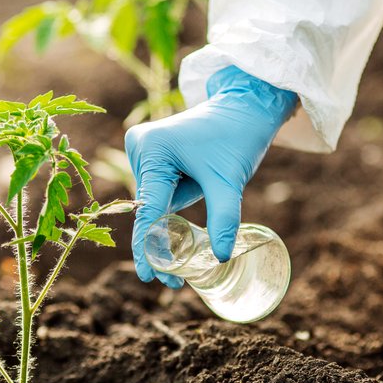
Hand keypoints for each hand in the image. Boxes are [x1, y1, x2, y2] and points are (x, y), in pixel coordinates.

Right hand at [124, 65, 297, 286]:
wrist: (242, 106)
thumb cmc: (236, 138)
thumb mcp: (229, 182)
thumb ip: (223, 219)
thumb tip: (219, 257)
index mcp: (153, 150)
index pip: (148, 209)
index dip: (147, 246)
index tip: (146, 276)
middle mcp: (139, 146)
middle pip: (150, 207)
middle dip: (165, 235)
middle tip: (178, 276)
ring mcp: (141, 147)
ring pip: (155, 200)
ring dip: (173, 214)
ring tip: (202, 192)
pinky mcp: (150, 150)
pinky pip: (158, 189)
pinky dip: (172, 201)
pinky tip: (190, 199)